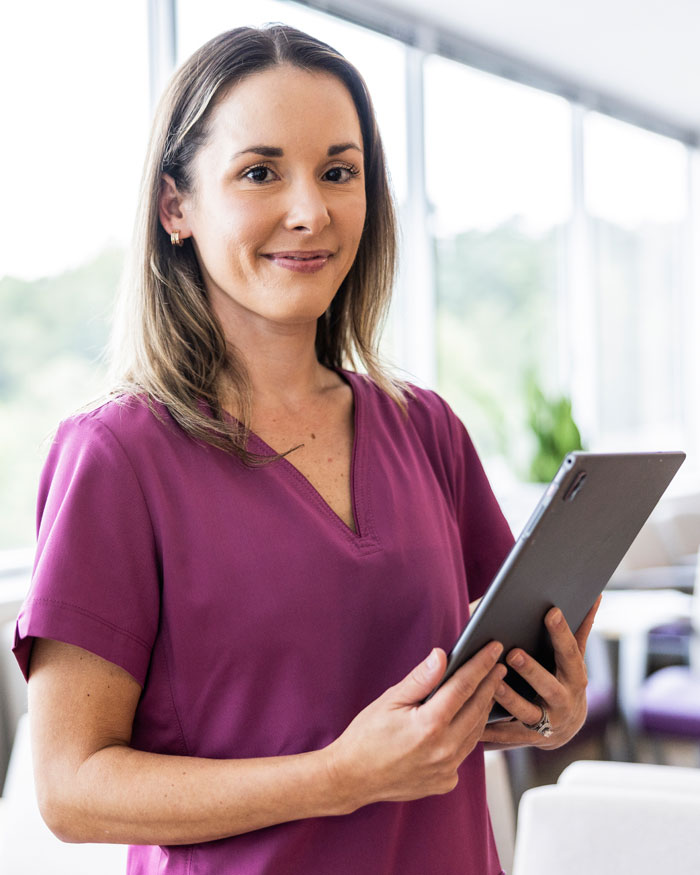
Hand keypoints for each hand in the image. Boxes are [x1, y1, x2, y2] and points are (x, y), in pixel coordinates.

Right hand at [325, 641, 506, 812]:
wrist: (352, 778)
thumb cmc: (367, 736)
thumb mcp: (390, 700)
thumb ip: (420, 679)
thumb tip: (441, 656)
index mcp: (429, 725)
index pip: (464, 686)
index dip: (481, 664)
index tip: (494, 649)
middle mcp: (443, 750)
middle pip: (477, 709)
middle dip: (490, 684)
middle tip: (498, 665)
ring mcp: (447, 769)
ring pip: (475, 732)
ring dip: (483, 708)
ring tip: (487, 688)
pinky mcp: (445, 782)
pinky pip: (465, 752)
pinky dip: (468, 733)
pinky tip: (466, 719)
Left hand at [481, 596, 600, 749]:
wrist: (567, 728)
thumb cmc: (565, 680)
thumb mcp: (574, 658)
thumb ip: (580, 629)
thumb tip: (595, 594)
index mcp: (575, 677)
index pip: (570, 652)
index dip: (561, 633)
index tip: (551, 611)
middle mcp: (564, 701)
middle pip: (549, 686)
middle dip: (532, 670)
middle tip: (513, 653)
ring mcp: (548, 722)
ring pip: (527, 712)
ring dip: (509, 699)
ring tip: (492, 685)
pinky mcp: (530, 739)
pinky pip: (509, 735)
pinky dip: (493, 732)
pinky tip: (476, 725)